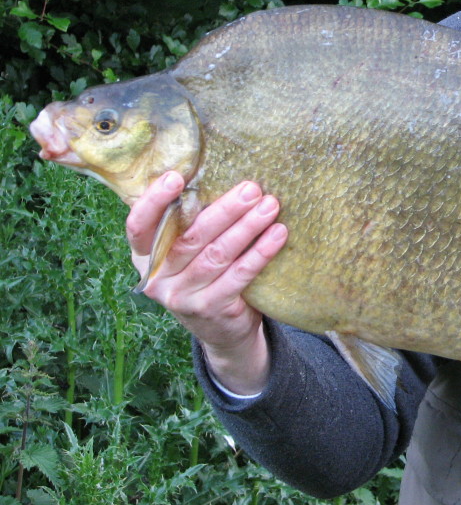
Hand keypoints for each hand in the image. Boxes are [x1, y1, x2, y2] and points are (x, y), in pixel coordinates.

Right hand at [126, 171, 287, 394]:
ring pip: (217, 255)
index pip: (138, 226)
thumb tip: (221, 173)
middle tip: (251, 189)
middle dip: (224, 210)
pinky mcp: (210, 309)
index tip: (177, 177)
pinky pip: (239, 275)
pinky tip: (278, 235)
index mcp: (145, 256)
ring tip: (270, 206)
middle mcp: (158, 278)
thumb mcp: (189, 253)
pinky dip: (260, 252)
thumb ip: (190, 223)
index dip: (153, 201)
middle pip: (191, 237)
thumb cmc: (207, 276)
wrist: (223, 331)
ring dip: (247, 228)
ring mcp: (182, 297)